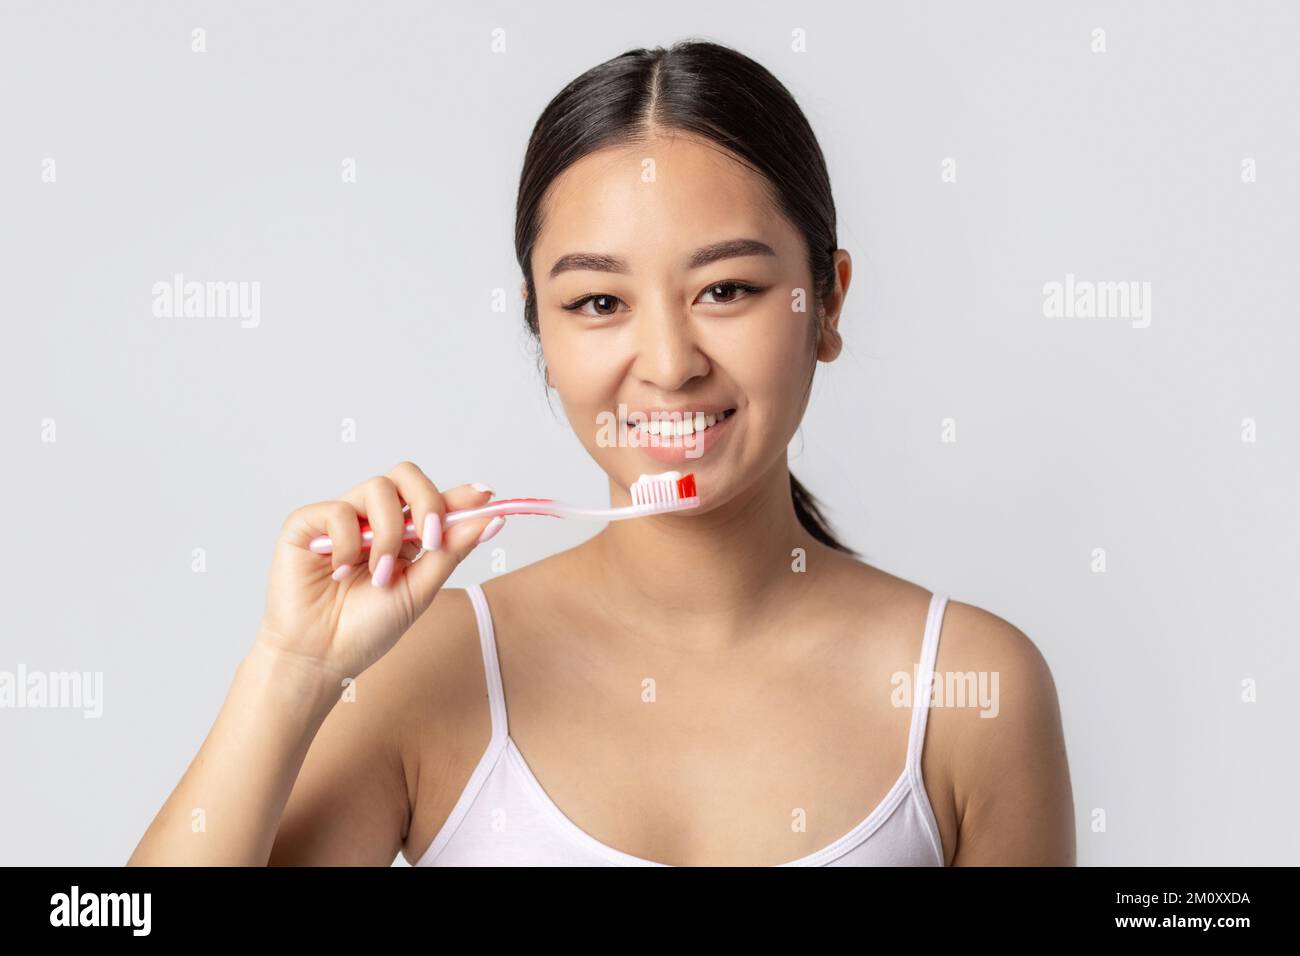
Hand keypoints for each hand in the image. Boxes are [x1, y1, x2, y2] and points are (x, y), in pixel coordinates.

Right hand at [255, 461, 503, 682]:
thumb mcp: (420, 590)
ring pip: (378, 488)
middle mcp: (373, 519)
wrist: (321, 657)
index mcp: (403, 534)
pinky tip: (339, 572)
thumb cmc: (366, 628)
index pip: (433, 500)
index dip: (459, 495)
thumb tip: (491, 520)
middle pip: (407, 475)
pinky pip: (338, 510)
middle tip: (431, 539)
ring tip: (378, 575)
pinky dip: (346, 543)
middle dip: (427, 502)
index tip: (486, 496)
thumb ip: (451, 551)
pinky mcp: (307, 523)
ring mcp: (341, 518)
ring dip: (387, 535)